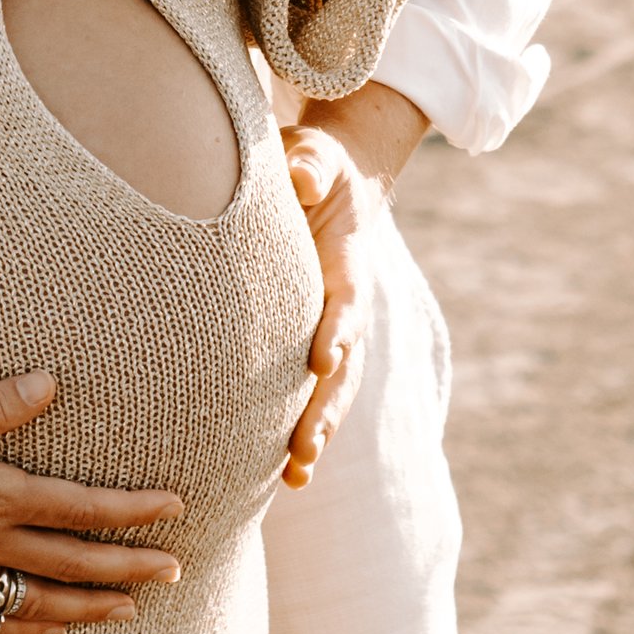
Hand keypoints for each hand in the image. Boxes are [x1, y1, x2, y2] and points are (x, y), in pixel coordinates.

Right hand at [0, 370, 185, 633]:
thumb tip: (50, 384)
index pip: (77, 506)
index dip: (130, 509)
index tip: (174, 508)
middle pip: (72, 563)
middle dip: (129, 567)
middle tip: (176, 569)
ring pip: (41, 602)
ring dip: (92, 606)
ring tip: (131, 610)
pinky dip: (33, 630)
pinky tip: (51, 630)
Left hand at [279, 83, 428, 483]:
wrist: (331, 182)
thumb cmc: (314, 166)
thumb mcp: (313, 154)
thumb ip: (309, 166)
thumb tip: (301, 179)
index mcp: (347, 261)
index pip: (345, 301)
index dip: (337, 329)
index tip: (322, 361)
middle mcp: (346, 305)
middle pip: (343, 364)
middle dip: (325, 407)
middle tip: (305, 447)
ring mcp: (334, 330)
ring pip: (332, 392)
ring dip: (317, 432)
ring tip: (295, 476)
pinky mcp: (314, 344)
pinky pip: (313, 394)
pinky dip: (305, 434)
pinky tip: (286, 479)